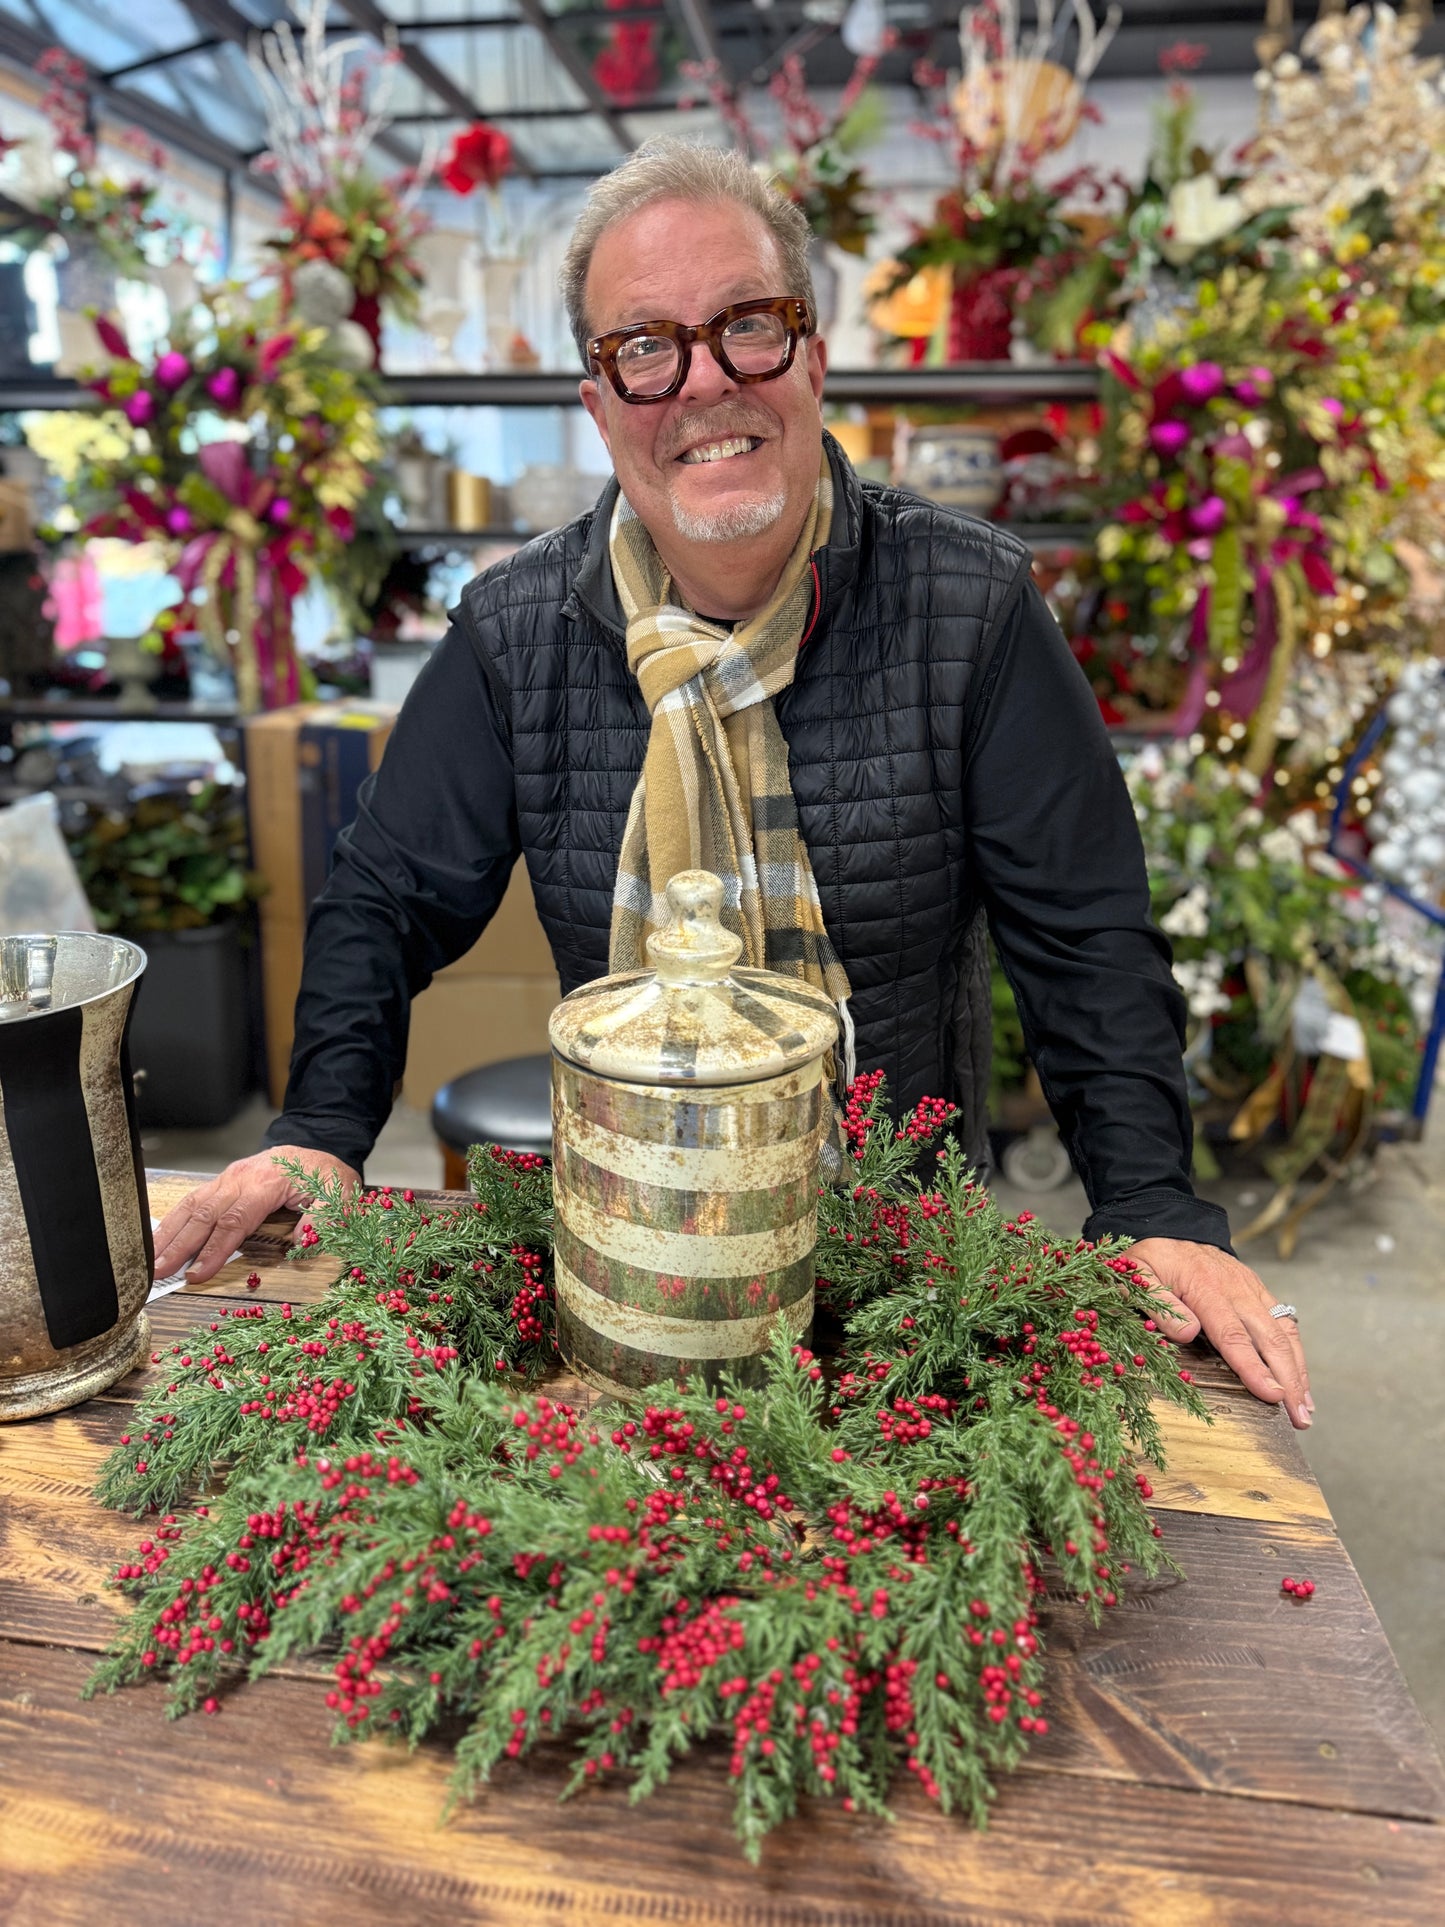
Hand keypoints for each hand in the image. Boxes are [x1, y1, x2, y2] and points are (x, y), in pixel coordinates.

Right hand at [151, 1147, 359, 1286]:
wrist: (316, 1146)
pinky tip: (159, 1238)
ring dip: (169, 1234)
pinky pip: (193, 1200)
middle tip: (158, 1272)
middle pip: (204, 1215)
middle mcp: (240, 1178)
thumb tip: (302, 1242)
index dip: (215, 1250)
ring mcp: (227, 1178)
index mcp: (266, 1183)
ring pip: (192, 1206)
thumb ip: (322, 1218)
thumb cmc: (325, 1175)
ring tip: (149, 1260)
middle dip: (179, 1246)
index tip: (197, 1274)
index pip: (234, 1221)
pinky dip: (174, 1220)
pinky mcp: (221, 1182)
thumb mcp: (338, 1193)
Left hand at [1127, 1237, 1312, 1430]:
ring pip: (1284, 1332)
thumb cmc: (1152, 1256)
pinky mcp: (1258, 1290)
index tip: (1272, 1395)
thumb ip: (1158, 1303)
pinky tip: (1302, 1380)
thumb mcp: (1138, 1273)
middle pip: (1269, 1339)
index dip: (1253, 1368)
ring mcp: (1251, 1289)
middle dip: (1287, 1380)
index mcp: (1205, 1287)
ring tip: (1306, 1409)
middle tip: (1299, 1418)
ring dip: (1299, 1371)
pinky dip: (1297, 1353)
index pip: (1232, 1335)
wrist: (1169, 1225)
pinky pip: (1285, 1322)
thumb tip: (1186, 1334)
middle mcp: (1236, 1288)